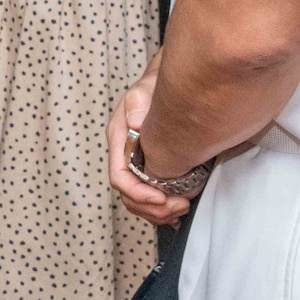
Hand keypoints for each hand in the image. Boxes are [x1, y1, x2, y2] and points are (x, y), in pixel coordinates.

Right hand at [108, 56, 191, 225]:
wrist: (161, 87)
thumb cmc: (150, 88)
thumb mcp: (142, 93)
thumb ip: (136, 106)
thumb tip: (134, 123)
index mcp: (118, 140)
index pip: (120, 177)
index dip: (138, 193)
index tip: (161, 197)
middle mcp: (123, 155)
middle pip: (128, 196)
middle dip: (153, 208)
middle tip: (179, 205)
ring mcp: (134, 164)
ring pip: (138, 202)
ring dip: (158, 212)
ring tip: (181, 208)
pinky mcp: (148, 169)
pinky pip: (149, 198)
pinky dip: (161, 210)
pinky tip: (176, 213)